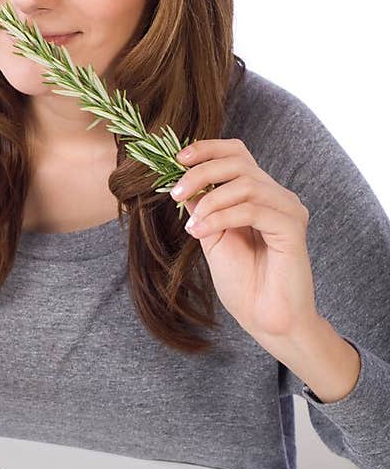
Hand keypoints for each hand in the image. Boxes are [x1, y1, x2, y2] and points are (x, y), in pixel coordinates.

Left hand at [172, 139, 317, 341]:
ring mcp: (288, 210)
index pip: (237, 154)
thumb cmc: (243, 283)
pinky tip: (201, 233)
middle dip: (201, 172)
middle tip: (174, 192)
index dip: (208, 149)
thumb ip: (203, 210)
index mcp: (259, 196)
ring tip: (191, 224)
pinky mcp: (292, 227)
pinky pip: (253, 210)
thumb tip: (185, 185)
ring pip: (246, 183)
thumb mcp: (213, 240)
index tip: (177, 158)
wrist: (266, 318)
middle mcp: (277, 197)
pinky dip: (221, 218)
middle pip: (239, 162)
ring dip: (210, 200)